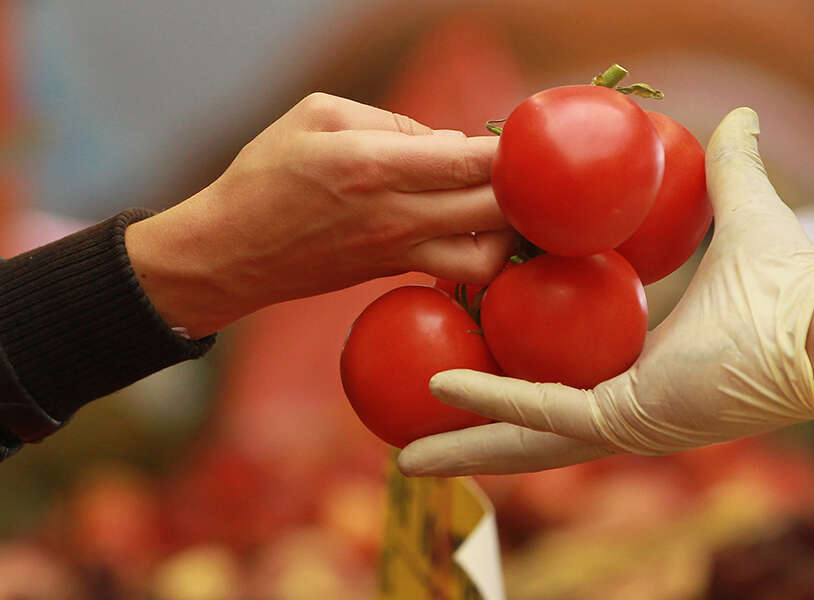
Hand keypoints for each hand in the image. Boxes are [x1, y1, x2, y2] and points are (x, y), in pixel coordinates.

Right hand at [125, 93, 511, 336]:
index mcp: (375, 166)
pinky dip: (485, 250)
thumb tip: (452, 142)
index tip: (524, 140)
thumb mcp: (318, 115)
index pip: (468, 162)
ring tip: (509, 204)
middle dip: (524, 190)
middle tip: (530, 171)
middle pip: (493, 211)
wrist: (231, 252)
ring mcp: (401, 252)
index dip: (509, 152)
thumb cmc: (267, 174)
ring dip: (511, 232)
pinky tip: (484, 225)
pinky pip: (461, 270)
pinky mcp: (399, 271)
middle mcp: (396, 215)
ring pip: (488, 258)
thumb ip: (391, 120)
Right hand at [396, 107, 813, 475]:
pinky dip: (490, 401)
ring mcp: (625, 423)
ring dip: (463, 443)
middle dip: (472, 438)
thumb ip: (729, 168)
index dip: (513, 377)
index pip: (561, 380)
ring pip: (525, 438)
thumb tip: (739, 115)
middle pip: (531, 429)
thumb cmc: (788, 282)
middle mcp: (628, 408)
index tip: (465, 359)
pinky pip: (543, 410)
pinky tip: (440, 389)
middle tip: (413, 439)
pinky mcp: (625, 421)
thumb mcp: (739, 214)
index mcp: (642, 371)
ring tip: (402, 453)